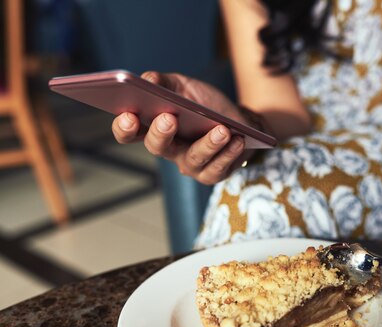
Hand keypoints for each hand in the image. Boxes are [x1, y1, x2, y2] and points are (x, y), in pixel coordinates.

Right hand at [111, 71, 249, 184]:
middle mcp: (169, 149)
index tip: (128, 115)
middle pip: (157, 146)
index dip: (124, 127)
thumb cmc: (207, 105)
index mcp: (154, 128)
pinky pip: (218, 167)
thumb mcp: (185, 87)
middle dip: (160, 133)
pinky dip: (228, 153)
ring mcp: (190, 164)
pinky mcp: (212, 174)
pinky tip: (236, 139)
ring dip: (208, 144)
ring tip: (221, 130)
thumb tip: (148, 78)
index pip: (129, 132)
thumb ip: (164, 82)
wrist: (239, 121)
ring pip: (194, 158)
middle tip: (169, 118)